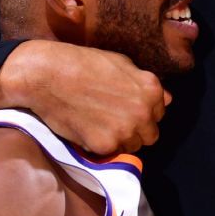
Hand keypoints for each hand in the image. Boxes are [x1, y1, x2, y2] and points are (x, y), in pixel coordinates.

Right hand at [0, 42, 169, 154]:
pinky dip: (101, 145)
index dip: (143, 112)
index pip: (159, 113)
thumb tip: (168, 99)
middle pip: (150, 135)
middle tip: (113, 120)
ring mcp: (125, 131)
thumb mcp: (120, 63)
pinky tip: (88, 129)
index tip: (125, 109)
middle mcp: (143, 112)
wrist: (46, 75)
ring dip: (120, 140)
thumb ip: (144, 84)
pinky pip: (111, 153)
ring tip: (99, 124)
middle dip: (136, 130)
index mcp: (151, 90)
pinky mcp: (105, 146)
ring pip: (132, 147)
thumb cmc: (81, 63)